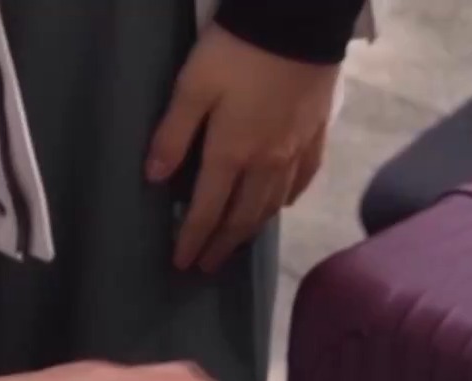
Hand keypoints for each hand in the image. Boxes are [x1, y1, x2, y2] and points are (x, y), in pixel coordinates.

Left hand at [148, 27, 338, 272]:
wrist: (298, 22)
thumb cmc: (237, 51)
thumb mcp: (193, 86)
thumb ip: (173, 134)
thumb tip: (153, 178)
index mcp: (231, 153)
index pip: (206, 210)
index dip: (193, 239)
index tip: (182, 263)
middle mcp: (266, 164)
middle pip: (243, 217)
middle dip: (223, 245)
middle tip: (208, 265)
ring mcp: (296, 151)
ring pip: (273, 204)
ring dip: (252, 228)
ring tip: (237, 242)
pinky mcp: (317, 135)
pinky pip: (302, 181)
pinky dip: (287, 200)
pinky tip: (281, 205)